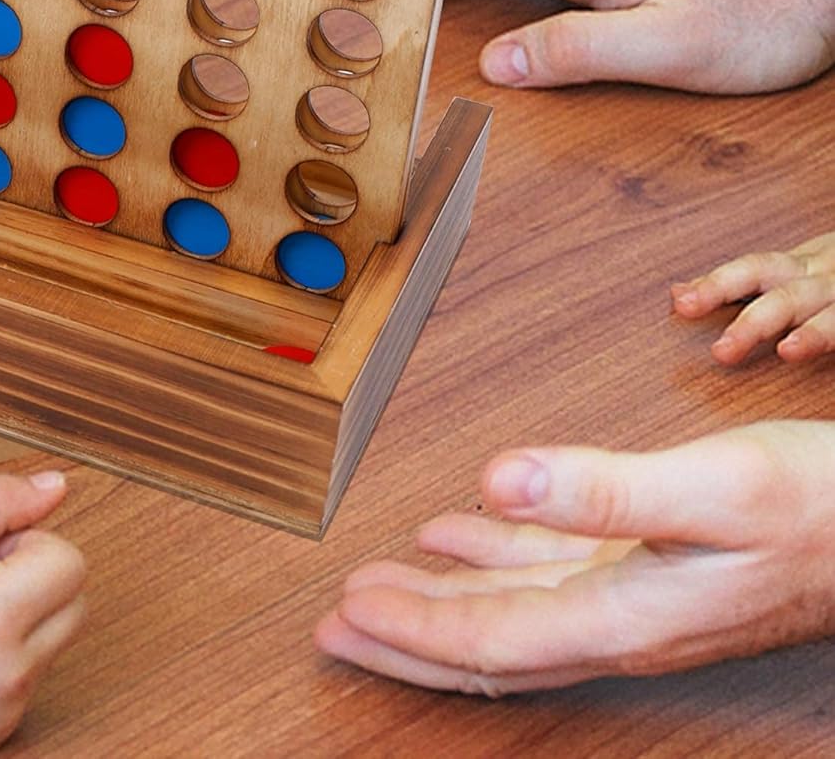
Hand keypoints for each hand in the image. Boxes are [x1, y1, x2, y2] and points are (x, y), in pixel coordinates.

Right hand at [0, 469, 84, 758]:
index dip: (25, 539)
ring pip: (52, 642)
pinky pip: (25, 681)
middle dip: (33, 576)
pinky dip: (3, 657)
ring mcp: (2, 714)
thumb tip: (55, 487)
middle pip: (73, 603)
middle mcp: (9, 678)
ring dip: (21, 616)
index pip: (70, 561)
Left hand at [315, 422, 834, 692]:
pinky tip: (463, 532)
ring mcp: (635, 602)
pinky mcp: (649, 572)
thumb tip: (497, 479)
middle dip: (408, 636)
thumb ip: (603, 489)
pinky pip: (551, 575)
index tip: (347, 614)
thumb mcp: (712, 488)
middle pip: (490, 643)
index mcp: (624, 616)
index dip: (413, 630)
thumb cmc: (818, 508)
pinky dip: (496, 556)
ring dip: (442, 598)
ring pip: (512, 610)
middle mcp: (621, 622)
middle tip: (335, 624)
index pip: (492, 637)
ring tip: (379, 585)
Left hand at [672, 229, 834, 363]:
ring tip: (789, 351)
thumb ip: (739, 285)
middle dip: (754, 322)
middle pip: (788, 294)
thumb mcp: (792, 271)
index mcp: (803, 269)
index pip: (754, 269)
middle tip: (721, 352)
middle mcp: (830, 280)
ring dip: (813, 334)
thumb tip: (677, 293)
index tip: (682, 303)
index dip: (717, 284)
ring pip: (834, 316)